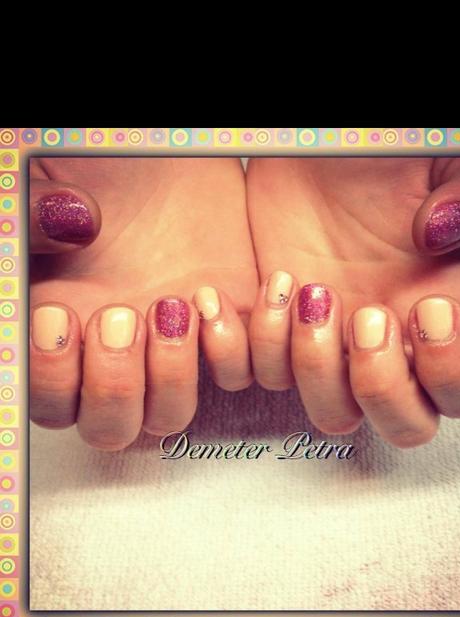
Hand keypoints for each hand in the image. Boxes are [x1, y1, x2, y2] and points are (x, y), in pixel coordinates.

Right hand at [30, 158, 257, 448]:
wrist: (174, 155)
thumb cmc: (104, 169)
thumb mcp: (49, 179)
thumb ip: (33, 220)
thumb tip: (61, 227)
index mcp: (61, 331)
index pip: (49, 402)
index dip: (51, 376)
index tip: (58, 315)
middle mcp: (115, 354)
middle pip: (110, 427)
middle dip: (115, 384)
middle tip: (120, 318)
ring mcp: (170, 348)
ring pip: (169, 416)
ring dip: (171, 376)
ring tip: (172, 308)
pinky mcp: (225, 331)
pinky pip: (234, 376)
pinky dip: (229, 349)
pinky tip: (211, 296)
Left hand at [246, 158, 459, 446]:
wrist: (302, 155)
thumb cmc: (370, 159)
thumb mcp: (431, 160)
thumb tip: (449, 229)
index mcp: (443, 311)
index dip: (451, 369)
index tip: (427, 310)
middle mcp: (393, 343)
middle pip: (405, 423)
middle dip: (382, 385)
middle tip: (368, 318)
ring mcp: (335, 347)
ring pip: (336, 413)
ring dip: (319, 368)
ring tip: (314, 294)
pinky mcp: (283, 338)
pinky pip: (271, 376)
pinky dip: (265, 343)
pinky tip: (275, 286)